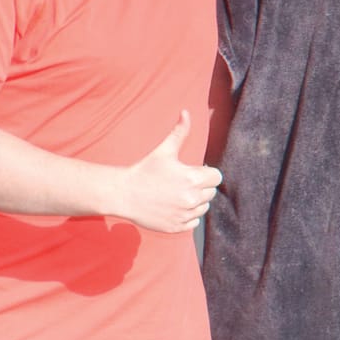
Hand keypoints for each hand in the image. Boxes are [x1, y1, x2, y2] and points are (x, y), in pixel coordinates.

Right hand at [116, 111, 221, 233]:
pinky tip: (175, 207)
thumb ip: (179, 132)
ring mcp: (184, 214)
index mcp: (193, 179)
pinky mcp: (176, 227)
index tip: (195, 172)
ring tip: (178, 194)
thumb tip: (186, 112)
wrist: (122, 194)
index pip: (217, 178)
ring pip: (203, 208)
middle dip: (201, 187)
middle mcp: (191, 198)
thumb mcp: (164, 151)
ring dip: (196, 202)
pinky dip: (188, 216)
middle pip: (211, 193)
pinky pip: (193, 223)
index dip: (207, 174)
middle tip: (183, 183)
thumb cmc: (144, 170)